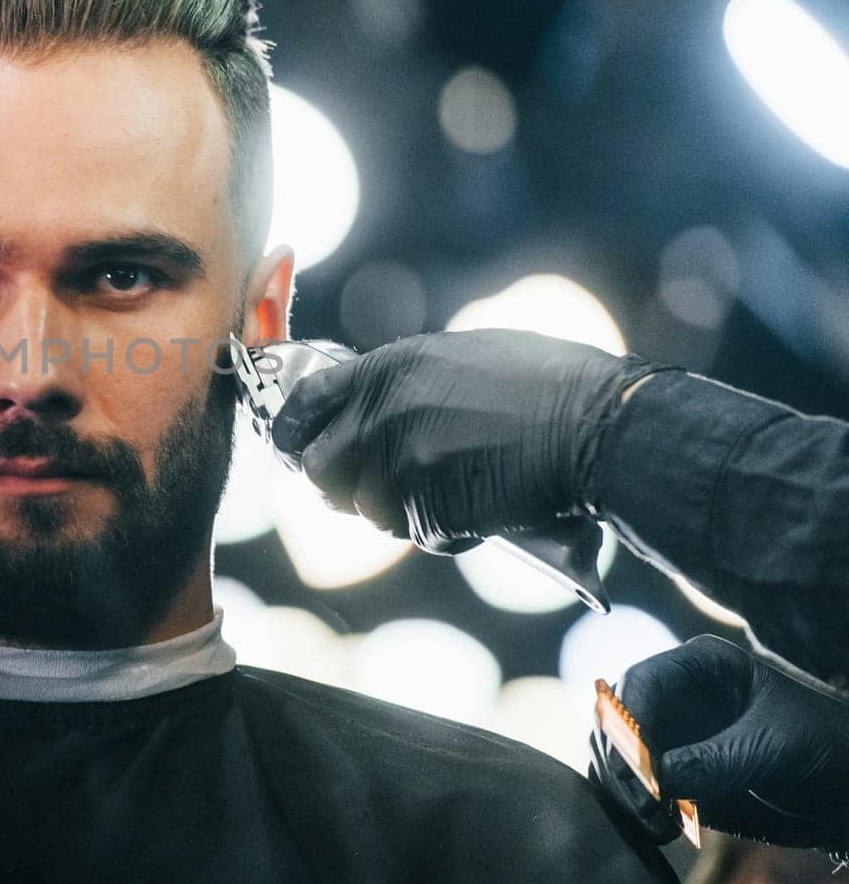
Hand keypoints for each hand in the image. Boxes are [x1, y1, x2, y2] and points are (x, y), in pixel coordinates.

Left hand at [269, 329, 666, 553]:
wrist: (598, 427)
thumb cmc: (550, 384)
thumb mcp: (462, 357)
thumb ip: (408, 383)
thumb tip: (380, 405)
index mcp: (387, 369)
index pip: (306, 403)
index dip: (293, 432)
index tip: (294, 448)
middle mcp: (380, 415)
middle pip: (319, 471)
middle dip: (341, 486)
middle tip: (375, 489)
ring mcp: (400, 466)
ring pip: (369, 511)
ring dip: (403, 512)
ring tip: (455, 492)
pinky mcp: (427, 511)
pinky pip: (419, 534)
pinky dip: (446, 533)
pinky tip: (483, 509)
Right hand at [595, 635, 848, 849]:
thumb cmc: (824, 747)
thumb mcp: (771, 748)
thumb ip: (713, 760)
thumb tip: (655, 778)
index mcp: (701, 667)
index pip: (641, 681)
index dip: (628, 719)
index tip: (633, 762)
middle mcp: (677, 696)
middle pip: (618, 718)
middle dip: (621, 758)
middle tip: (640, 799)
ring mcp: (674, 734)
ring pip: (619, 754)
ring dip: (625, 788)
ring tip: (655, 821)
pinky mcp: (676, 773)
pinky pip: (638, 786)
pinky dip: (639, 807)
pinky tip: (662, 827)